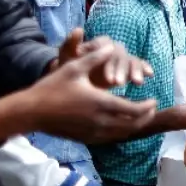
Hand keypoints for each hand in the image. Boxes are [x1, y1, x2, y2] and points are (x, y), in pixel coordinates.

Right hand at [22, 46, 157, 142]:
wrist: (31, 111)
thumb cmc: (52, 87)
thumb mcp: (74, 67)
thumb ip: (95, 57)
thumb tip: (112, 46)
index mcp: (101, 103)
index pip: (134, 110)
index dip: (147, 107)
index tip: (154, 100)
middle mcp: (100, 121)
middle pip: (133, 125)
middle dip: (145, 117)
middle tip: (151, 108)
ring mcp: (93, 133)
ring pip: (123, 134)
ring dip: (135, 126)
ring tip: (141, 116)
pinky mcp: (85, 139)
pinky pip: (110, 138)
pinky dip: (121, 132)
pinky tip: (122, 124)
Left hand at [57, 28, 151, 88]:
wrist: (76, 83)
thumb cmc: (70, 70)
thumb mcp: (66, 59)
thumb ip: (70, 45)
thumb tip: (78, 29)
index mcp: (98, 43)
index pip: (105, 46)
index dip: (108, 62)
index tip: (106, 76)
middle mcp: (112, 48)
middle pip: (120, 54)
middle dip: (120, 69)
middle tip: (118, 84)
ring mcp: (121, 58)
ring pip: (131, 60)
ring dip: (134, 71)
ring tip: (136, 83)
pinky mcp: (128, 67)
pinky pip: (139, 65)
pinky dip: (145, 68)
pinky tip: (150, 75)